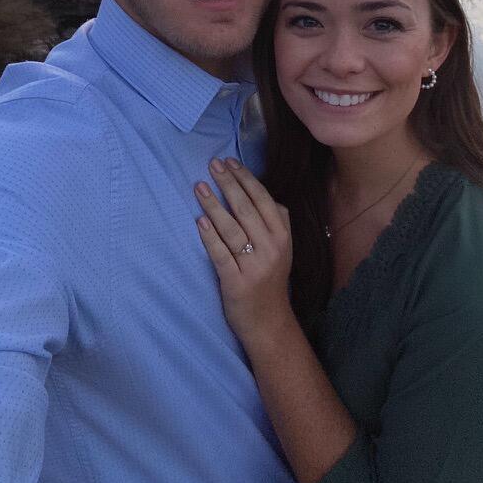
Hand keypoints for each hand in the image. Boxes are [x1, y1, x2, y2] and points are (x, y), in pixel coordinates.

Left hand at [195, 157, 293, 344]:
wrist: (269, 321)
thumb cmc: (270, 278)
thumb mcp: (283, 247)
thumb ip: (277, 221)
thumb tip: (261, 192)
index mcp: (282, 235)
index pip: (262, 199)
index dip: (245, 178)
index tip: (228, 161)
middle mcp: (271, 247)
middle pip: (246, 208)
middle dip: (228, 183)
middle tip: (212, 165)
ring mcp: (254, 265)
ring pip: (231, 228)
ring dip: (213, 205)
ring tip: (199, 187)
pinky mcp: (236, 281)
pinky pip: (220, 253)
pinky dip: (209, 236)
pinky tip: (199, 221)